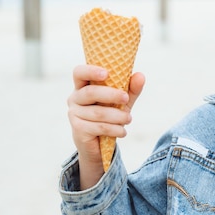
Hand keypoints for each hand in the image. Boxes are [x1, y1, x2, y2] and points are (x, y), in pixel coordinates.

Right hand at [67, 64, 144, 188]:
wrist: (99, 144)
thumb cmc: (110, 115)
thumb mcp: (122, 101)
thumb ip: (131, 89)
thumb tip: (140, 75)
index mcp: (83, 86)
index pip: (79, 72)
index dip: (90, 71)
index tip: (106, 73)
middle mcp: (75, 98)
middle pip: (90, 92)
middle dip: (111, 95)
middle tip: (126, 99)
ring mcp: (74, 114)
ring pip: (98, 112)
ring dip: (118, 116)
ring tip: (129, 119)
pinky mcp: (78, 129)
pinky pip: (100, 127)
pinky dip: (115, 129)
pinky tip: (123, 131)